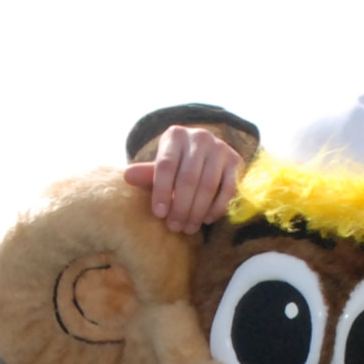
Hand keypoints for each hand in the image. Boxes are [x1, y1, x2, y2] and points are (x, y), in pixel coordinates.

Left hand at [124, 125, 242, 233]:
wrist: (206, 154)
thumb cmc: (177, 164)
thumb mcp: (161, 167)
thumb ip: (147, 174)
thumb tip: (127, 176)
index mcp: (175, 135)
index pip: (165, 166)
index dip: (161, 191)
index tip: (159, 214)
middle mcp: (199, 137)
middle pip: (188, 178)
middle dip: (180, 206)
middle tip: (175, 227)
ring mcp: (220, 148)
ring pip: (207, 185)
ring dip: (197, 211)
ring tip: (188, 227)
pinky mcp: (235, 161)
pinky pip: (227, 189)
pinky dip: (216, 207)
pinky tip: (206, 220)